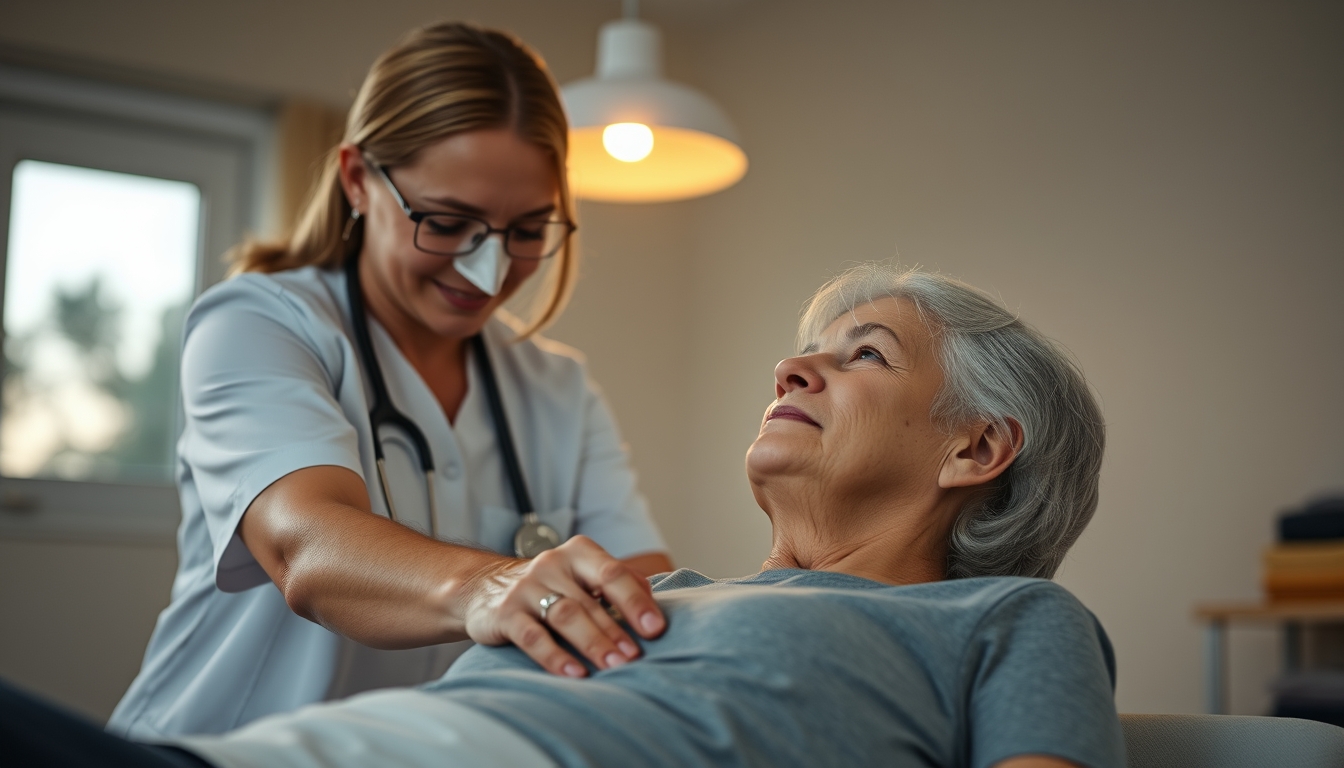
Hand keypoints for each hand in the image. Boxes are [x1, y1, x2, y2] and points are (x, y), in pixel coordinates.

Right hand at [458, 536, 666, 676]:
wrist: (484, 587)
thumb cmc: (550, 585)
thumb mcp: (582, 575)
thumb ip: (616, 582)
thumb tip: (652, 598)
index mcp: (579, 553)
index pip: (613, 573)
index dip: (635, 601)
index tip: (656, 628)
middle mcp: (552, 564)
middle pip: (589, 601)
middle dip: (616, 631)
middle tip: (636, 658)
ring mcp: (525, 588)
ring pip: (564, 616)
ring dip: (592, 643)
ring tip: (614, 666)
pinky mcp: (504, 613)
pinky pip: (532, 637)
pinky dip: (555, 657)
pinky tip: (575, 673)